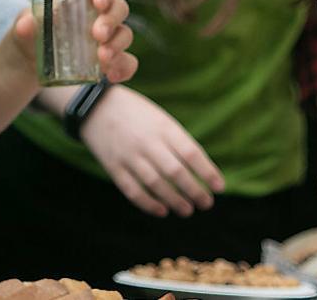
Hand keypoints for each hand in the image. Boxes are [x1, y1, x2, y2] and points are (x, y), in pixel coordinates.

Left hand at [8, 0, 137, 83]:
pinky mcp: (108, 59)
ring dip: (118, 45)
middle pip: (118, 8)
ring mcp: (106, 37)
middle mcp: (97, 14)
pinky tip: (112, 75)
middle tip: (97, 35)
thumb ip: (25, 24)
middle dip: (111, 20)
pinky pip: (126, 61)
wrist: (28, 63)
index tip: (99, 2)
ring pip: (125, 34)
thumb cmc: (30, 34)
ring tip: (102, 59)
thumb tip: (27, 24)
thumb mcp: (23, 27)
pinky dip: (124, 67)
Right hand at [76, 85, 223, 217]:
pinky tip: (162, 210)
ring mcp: (129, 155)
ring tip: (188, 210)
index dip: (207, 172)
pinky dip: (149, 204)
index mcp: (163, 127)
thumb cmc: (137, 114)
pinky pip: (133, 191)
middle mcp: (147, 142)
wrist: (96, 106)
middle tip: (207, 203)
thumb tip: (201, 171)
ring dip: (175, 201)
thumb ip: (178, 142)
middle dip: (195, 191)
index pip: (191, 153)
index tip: (220, 187)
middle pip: (176, 172)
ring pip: (156, 184)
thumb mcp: (161, 119)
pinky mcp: (113, 167)